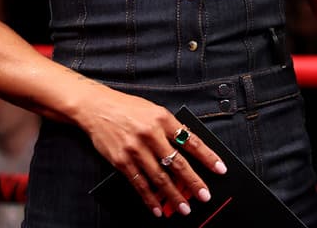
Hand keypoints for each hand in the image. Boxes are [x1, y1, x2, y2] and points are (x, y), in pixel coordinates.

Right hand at [77, 88, 227, 217]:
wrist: (97, 107)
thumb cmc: (128, 108)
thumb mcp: (155, 111)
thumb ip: (171, 127)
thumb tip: (190, 146)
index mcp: (163, 119)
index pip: (192, 141)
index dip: (208, 157)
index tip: (220, 169)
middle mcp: (150, 134)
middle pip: (177, 163)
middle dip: (193, 182)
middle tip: (204, 196)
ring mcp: (135, 149)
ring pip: (159, 177)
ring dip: (173, 195)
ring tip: (184, 208)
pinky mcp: (121, 161)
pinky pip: (138, 183)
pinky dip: (149, 198)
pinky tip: (157, 207)